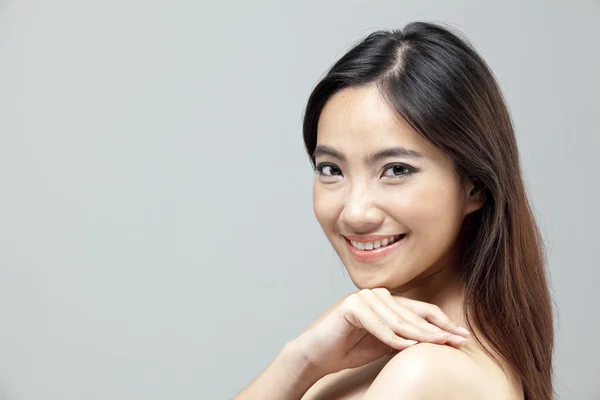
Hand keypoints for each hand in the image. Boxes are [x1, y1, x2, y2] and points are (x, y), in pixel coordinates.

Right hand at [293, 288, 469, 374]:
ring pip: (397, 320)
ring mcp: (365, 298)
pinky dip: (392, 337)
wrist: (319, 353)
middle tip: (457, 341)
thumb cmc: (352, 348)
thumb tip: (441, 340)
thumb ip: (408, 337)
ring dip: (419, 334)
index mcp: (389, 301)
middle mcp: (379, 295)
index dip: (443, 323)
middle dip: (437, 330)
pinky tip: (408, 346)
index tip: (462, 336)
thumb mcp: (387, 343)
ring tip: (439, 344)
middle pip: (413, 316)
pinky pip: (377, 324)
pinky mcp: (351, 306)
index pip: (421, 311)